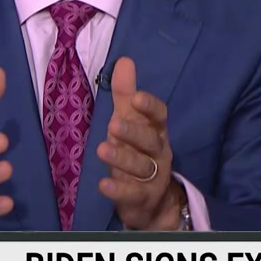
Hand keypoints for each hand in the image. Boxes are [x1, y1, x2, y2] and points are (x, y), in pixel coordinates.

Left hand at [98, 57, 184, 230]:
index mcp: (157, 131)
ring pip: (140, 166)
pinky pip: (131, 193)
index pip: (159, 116)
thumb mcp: (132, 123)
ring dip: (122, 158)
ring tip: (102, 150)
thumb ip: (126, 94)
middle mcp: (159, 153)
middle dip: (134, 132)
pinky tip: (102, 185)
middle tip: (113, 125)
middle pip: (150, 141)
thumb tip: (124, 60)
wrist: (152, 201)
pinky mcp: (142, 198)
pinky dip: (118, 190)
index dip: (150, 107)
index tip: (136, 98)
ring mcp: (153, 177)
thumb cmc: (138, 152)